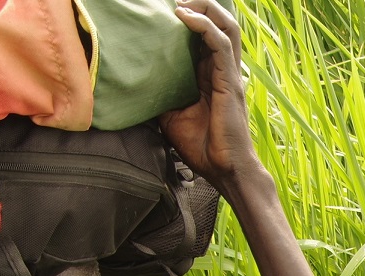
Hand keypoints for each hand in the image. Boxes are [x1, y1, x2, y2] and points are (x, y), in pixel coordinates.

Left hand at [160, 0, 259, 188]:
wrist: (224, 169)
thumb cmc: (202, 147)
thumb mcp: (171, 115)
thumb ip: (161, 95)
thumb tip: (135, 84)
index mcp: (211, 76)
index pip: (206, 36)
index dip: (192, 17)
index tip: (166, 10)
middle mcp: (223, 70)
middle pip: (221, 24)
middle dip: (200, 5)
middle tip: (174, 2)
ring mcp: (229, 74)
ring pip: (226, 27)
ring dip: (204, 8)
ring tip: (181, 4)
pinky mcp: (229, 81)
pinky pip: (220, 44)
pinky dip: (203, 25)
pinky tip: (184, 17)